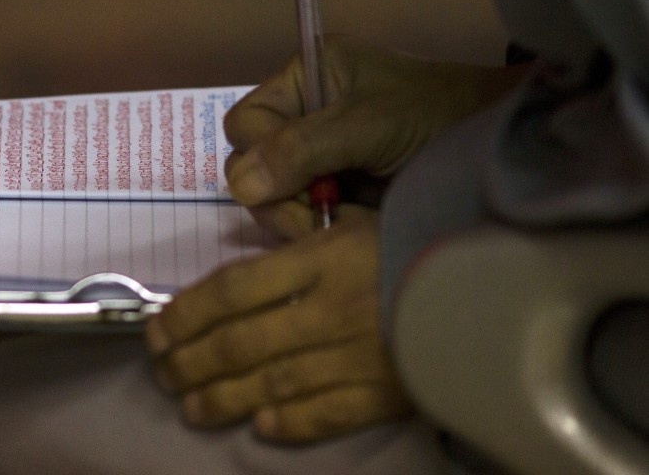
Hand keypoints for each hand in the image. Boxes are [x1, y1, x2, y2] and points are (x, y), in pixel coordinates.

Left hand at [145, 206, 411, 442]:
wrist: (495, 278)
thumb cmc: (417, 238)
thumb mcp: (355, 223)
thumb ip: (301, 247)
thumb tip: (241, 279)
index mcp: (320, 258)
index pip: (233, 288)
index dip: (186, 313)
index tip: (157, 328)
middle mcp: (330, 308)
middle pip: (241, 341)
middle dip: (191, 361)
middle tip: (162, 373)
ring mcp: (358, 354)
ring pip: (272, 383)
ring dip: (223, 398)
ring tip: (189, 408)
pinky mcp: (387, 392)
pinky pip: (327, 413)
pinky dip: (290, 423)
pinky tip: (259, 428)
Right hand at [223, 36, 526, 236]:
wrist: (506, 148)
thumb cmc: (440, 116)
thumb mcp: (370, 124)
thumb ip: (303, 149)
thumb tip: (240, 185)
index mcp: (305, 79)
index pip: (245, 124)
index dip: (261, 156)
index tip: (299, 182)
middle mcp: (303, 115)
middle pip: (252, 167)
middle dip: (283, 197)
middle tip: (323, 213)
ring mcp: (319, 158)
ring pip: (273, 201)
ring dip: (305, 218)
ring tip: (350, 220)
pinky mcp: (338, 194)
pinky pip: (302, 220)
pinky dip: (324, 231)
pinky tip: (357, 227)